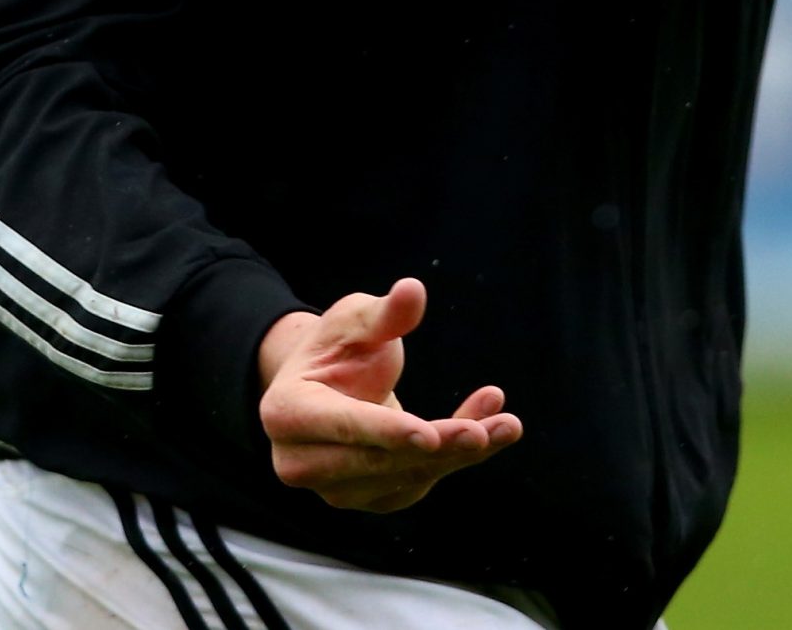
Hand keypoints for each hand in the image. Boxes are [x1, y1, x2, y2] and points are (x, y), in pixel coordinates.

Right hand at [256, 277, 521, 513]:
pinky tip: (491, 426)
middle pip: (378, 461)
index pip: (342, 426)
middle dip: (436, 447)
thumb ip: (382, 313)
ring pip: (407, 478)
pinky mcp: (374, 500)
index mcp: (286, 412)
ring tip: (506, 424)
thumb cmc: (336, 348)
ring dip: (460, 453)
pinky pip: (423, 481)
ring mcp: (336, 490)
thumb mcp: (352, 320)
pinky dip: (459, 456)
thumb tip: (413, 291)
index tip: (428, 436)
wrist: (326, 387)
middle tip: (483, 432)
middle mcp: (301, 462)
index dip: (386, 432)